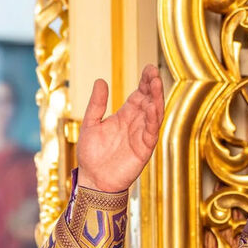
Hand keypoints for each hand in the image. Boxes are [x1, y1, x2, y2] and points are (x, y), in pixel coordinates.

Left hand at [77, 65, 163, 192]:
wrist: (93, 179)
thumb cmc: (91, 154)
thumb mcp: (90, 124)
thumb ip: (97, 104)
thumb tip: (100, 80)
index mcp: (124, 116)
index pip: (139, 95)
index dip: (145, 82)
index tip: (149, 68)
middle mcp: (136, 123)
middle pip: (149, 100)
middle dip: (153, 86)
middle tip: (154, 71)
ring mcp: (141, 135)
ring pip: (154, 113)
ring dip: (157, 99)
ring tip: (156, 83)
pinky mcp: (144, 148)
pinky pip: (151, 131)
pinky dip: (154, 119)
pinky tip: (154, 106)